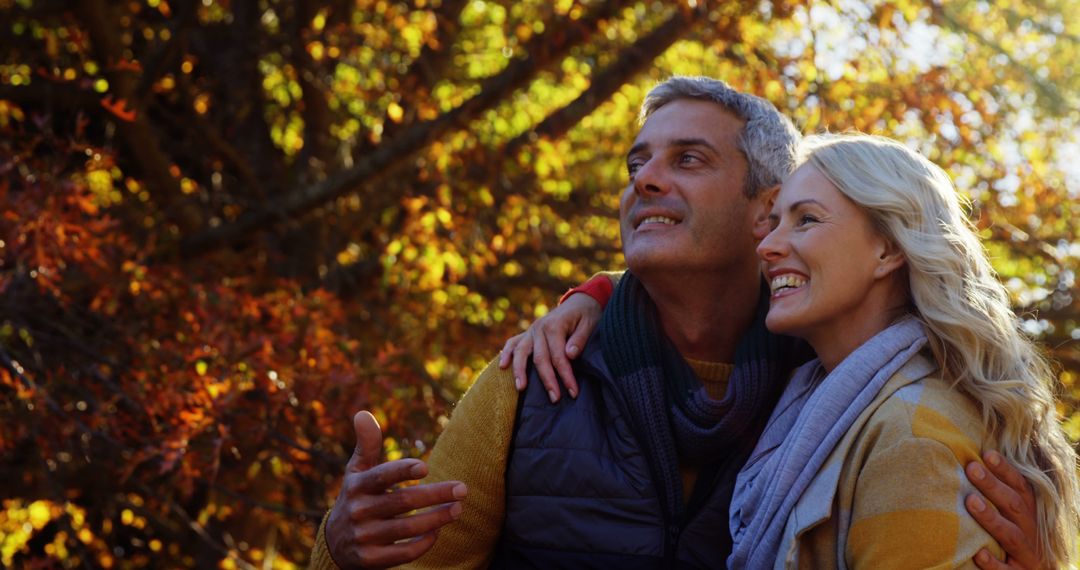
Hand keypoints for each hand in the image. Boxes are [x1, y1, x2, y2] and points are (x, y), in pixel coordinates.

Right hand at [325, 411, 466, 568]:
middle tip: (462, 489)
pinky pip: (402, 553)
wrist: (334, 544)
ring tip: (458, 509)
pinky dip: (423, 544)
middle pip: (402, 502)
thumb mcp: (357, 472)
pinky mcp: (369, 560)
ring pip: (406, 529)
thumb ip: (366, 445)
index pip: (381, 477)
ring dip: (436, 519)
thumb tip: (363, 413)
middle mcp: (358, 511)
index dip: (402, 471)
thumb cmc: (356, 498)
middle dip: (435, 495)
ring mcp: (363, 537)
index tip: (425, 467)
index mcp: (357, 486)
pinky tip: (438, 532)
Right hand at [498, 292, 601, 402]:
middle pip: (540, 359)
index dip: (566, 376)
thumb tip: (570, 355)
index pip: (559, 356)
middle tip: (555, 399)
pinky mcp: (527, 333)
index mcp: (555, 326)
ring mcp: (531, 331)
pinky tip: (502, 367)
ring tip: (521, 389)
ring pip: (521, 353)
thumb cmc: (586, 315)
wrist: (579, 301)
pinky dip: (505, 354)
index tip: (573, 392)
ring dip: (520, 371)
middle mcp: (539, 328)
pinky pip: (512, 343)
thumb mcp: (589, 323)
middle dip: (547, 380)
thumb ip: (579, 339)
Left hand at [965, 450, 1041, 568]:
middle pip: (1014, 506)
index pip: (1022, 488)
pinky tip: (978, 554)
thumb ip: (1002, 494)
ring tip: (971, 501)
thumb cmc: (1020, 537)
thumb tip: (973, 462)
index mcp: (1032, 514)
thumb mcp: (1017, 516)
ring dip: (991, 518)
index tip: (987, 453)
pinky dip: (994, 563)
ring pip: (1011, 535)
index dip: (1006, 470)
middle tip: (972, 468)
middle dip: (993, 486)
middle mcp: (1032, 532)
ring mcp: (1027, 555)